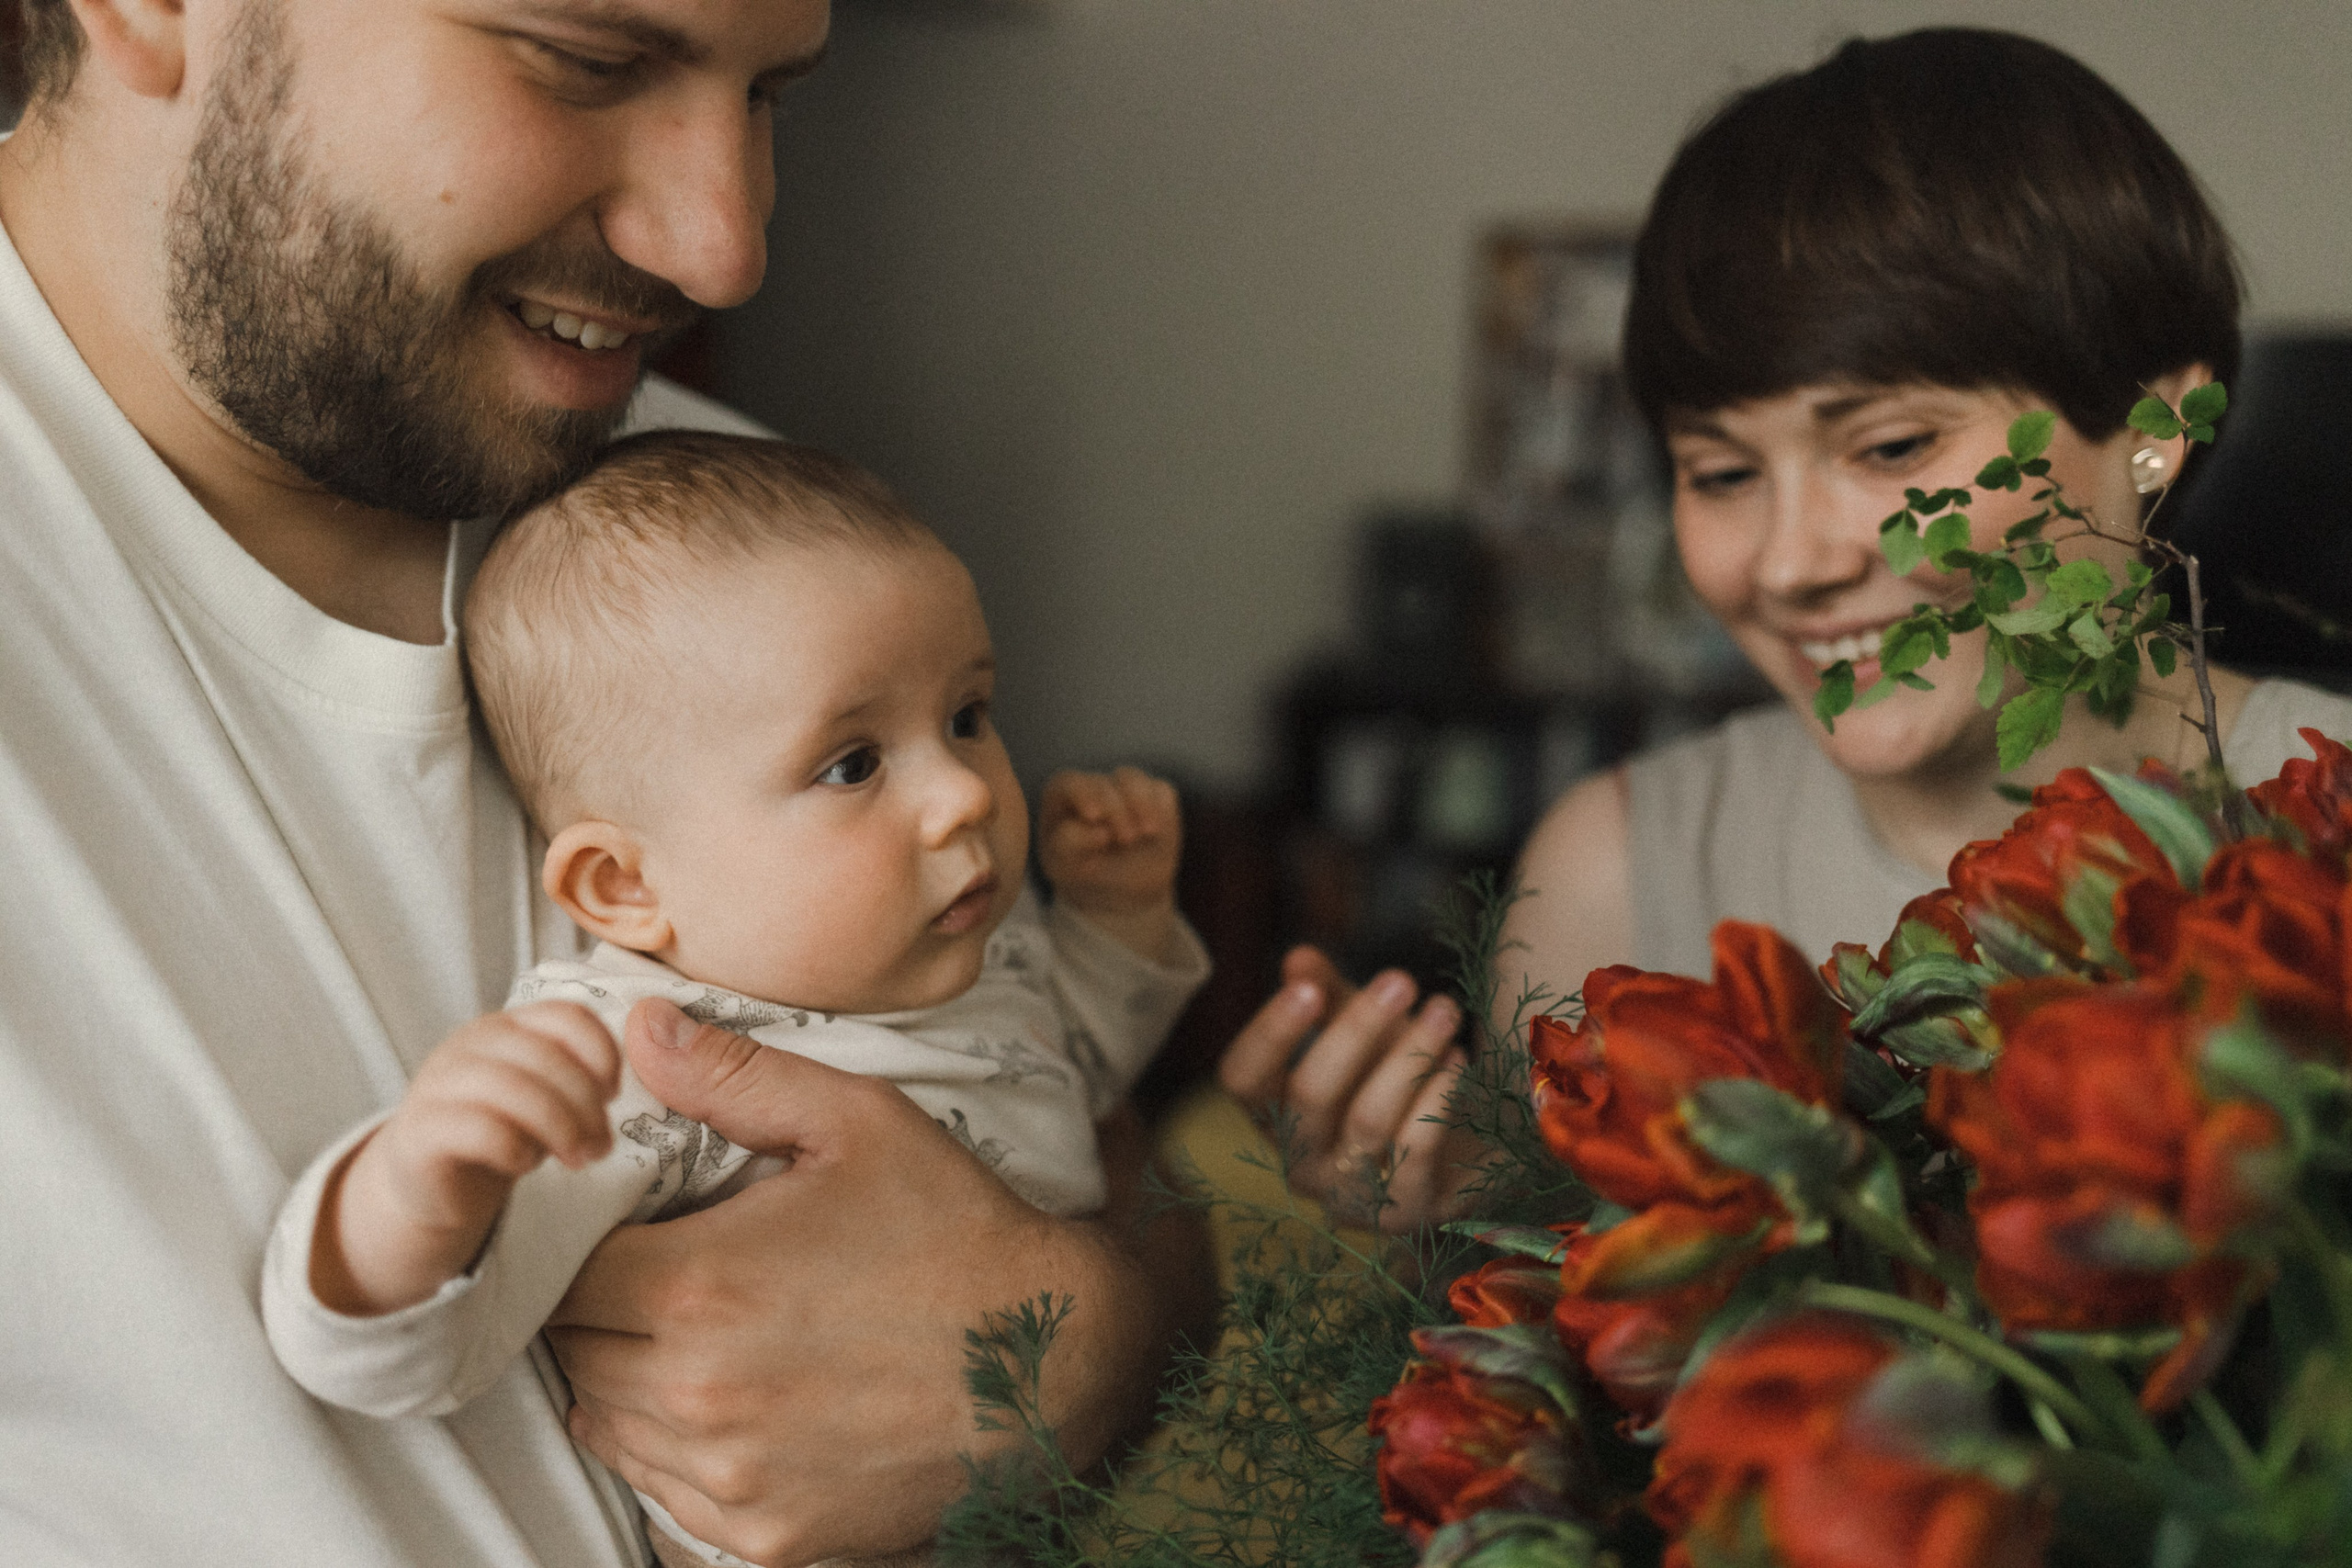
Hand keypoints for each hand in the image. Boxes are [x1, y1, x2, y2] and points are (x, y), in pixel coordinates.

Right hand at [313, 1002, 618, 1315]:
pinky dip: (517, 1151)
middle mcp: (471, 1044)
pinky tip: (523, 1164)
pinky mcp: (420, 1133)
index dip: (604, 1054)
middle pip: (546, 1055)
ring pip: (514, 1089)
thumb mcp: (550, 1095)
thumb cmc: (506, 1130)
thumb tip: (661, 1051)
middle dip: (587, 1104)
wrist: (431, 1185)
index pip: (569, 1016)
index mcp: (510, 1025)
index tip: (614, 1095)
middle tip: (602, 1146)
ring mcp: (439, 1084)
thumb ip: (588, 1074)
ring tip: (578, 1159)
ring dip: (561, 1129)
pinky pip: (481, 1131)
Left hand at [546, 998, 1171, 1567]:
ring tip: (704, 1335)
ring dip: (630, 1381)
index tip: (630, 1231)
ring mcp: (729, 1477)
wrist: (1054, 1362)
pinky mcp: (765, 1536)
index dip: (585, 1248)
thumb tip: (640, 1031)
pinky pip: (666, 1494)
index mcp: (699, 1287)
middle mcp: (696, 1395)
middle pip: (574, 1353)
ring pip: (609, 1427)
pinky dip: (679, 1452)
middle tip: (669, 1276)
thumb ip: (736, 1077)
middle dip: (605, 1310)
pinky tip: (739, 1402)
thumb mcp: (858, 1124)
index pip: (563, 1277)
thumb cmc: (956, 1232)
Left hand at [1038, 767, 1182, 957]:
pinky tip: (1157, 831)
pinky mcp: (1154, 796)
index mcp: (1062, 797)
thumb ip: (1071, 845)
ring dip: (1141, 803)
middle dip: (1116, 809)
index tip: (1094, 817)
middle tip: (1127, 839)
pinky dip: (1161, 809)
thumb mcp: (1065, 866)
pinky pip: (1161, 792)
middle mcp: (1093, 786)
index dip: (1083, 794)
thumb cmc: (1080, 870)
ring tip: (1148, 832)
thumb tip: (1100, 832)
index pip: (1070, 784)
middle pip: (1103, 784)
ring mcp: (1125, 789)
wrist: (1117, 886)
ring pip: (1132, 779)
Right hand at [1218, 946, 1491, 1232]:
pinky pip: (1416, 1150)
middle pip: (1308, 1095)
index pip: (1243, 1079)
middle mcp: (1299, 1162)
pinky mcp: (1404, 1213)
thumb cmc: (1395, 1082)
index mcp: (1273, 1115)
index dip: (1268, 1034)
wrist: (1466, 1154)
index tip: (1307, 988)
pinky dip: (1439, 1097)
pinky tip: (1459, 1059)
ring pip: (1368, 1120)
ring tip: (1445, 1010)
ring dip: (1411, 1055)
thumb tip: (1298, 958)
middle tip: (1402, 980)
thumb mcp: (1360, 1033)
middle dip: (1356, 1030)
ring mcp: (1350, 1196)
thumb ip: (1327, 995)